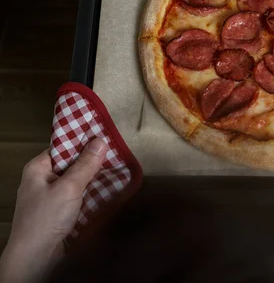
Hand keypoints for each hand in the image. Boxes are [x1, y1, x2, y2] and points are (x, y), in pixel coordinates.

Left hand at [0, 138, 107, 282]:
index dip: (83, 140)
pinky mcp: (61, 210)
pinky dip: (93, 191)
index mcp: (38, 168)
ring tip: (119, 167)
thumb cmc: (45, 219)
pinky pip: (80, 194)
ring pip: (78, 180)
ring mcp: (52, 196)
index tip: (105, 134)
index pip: (63, 147)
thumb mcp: (68, 188)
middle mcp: (43, 179)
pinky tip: (110, 187)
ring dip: (96, 176)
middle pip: (72, 163)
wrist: (36, 257)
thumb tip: (101, 140)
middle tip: (117, 151)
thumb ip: (85, 165)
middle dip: (93, 159)